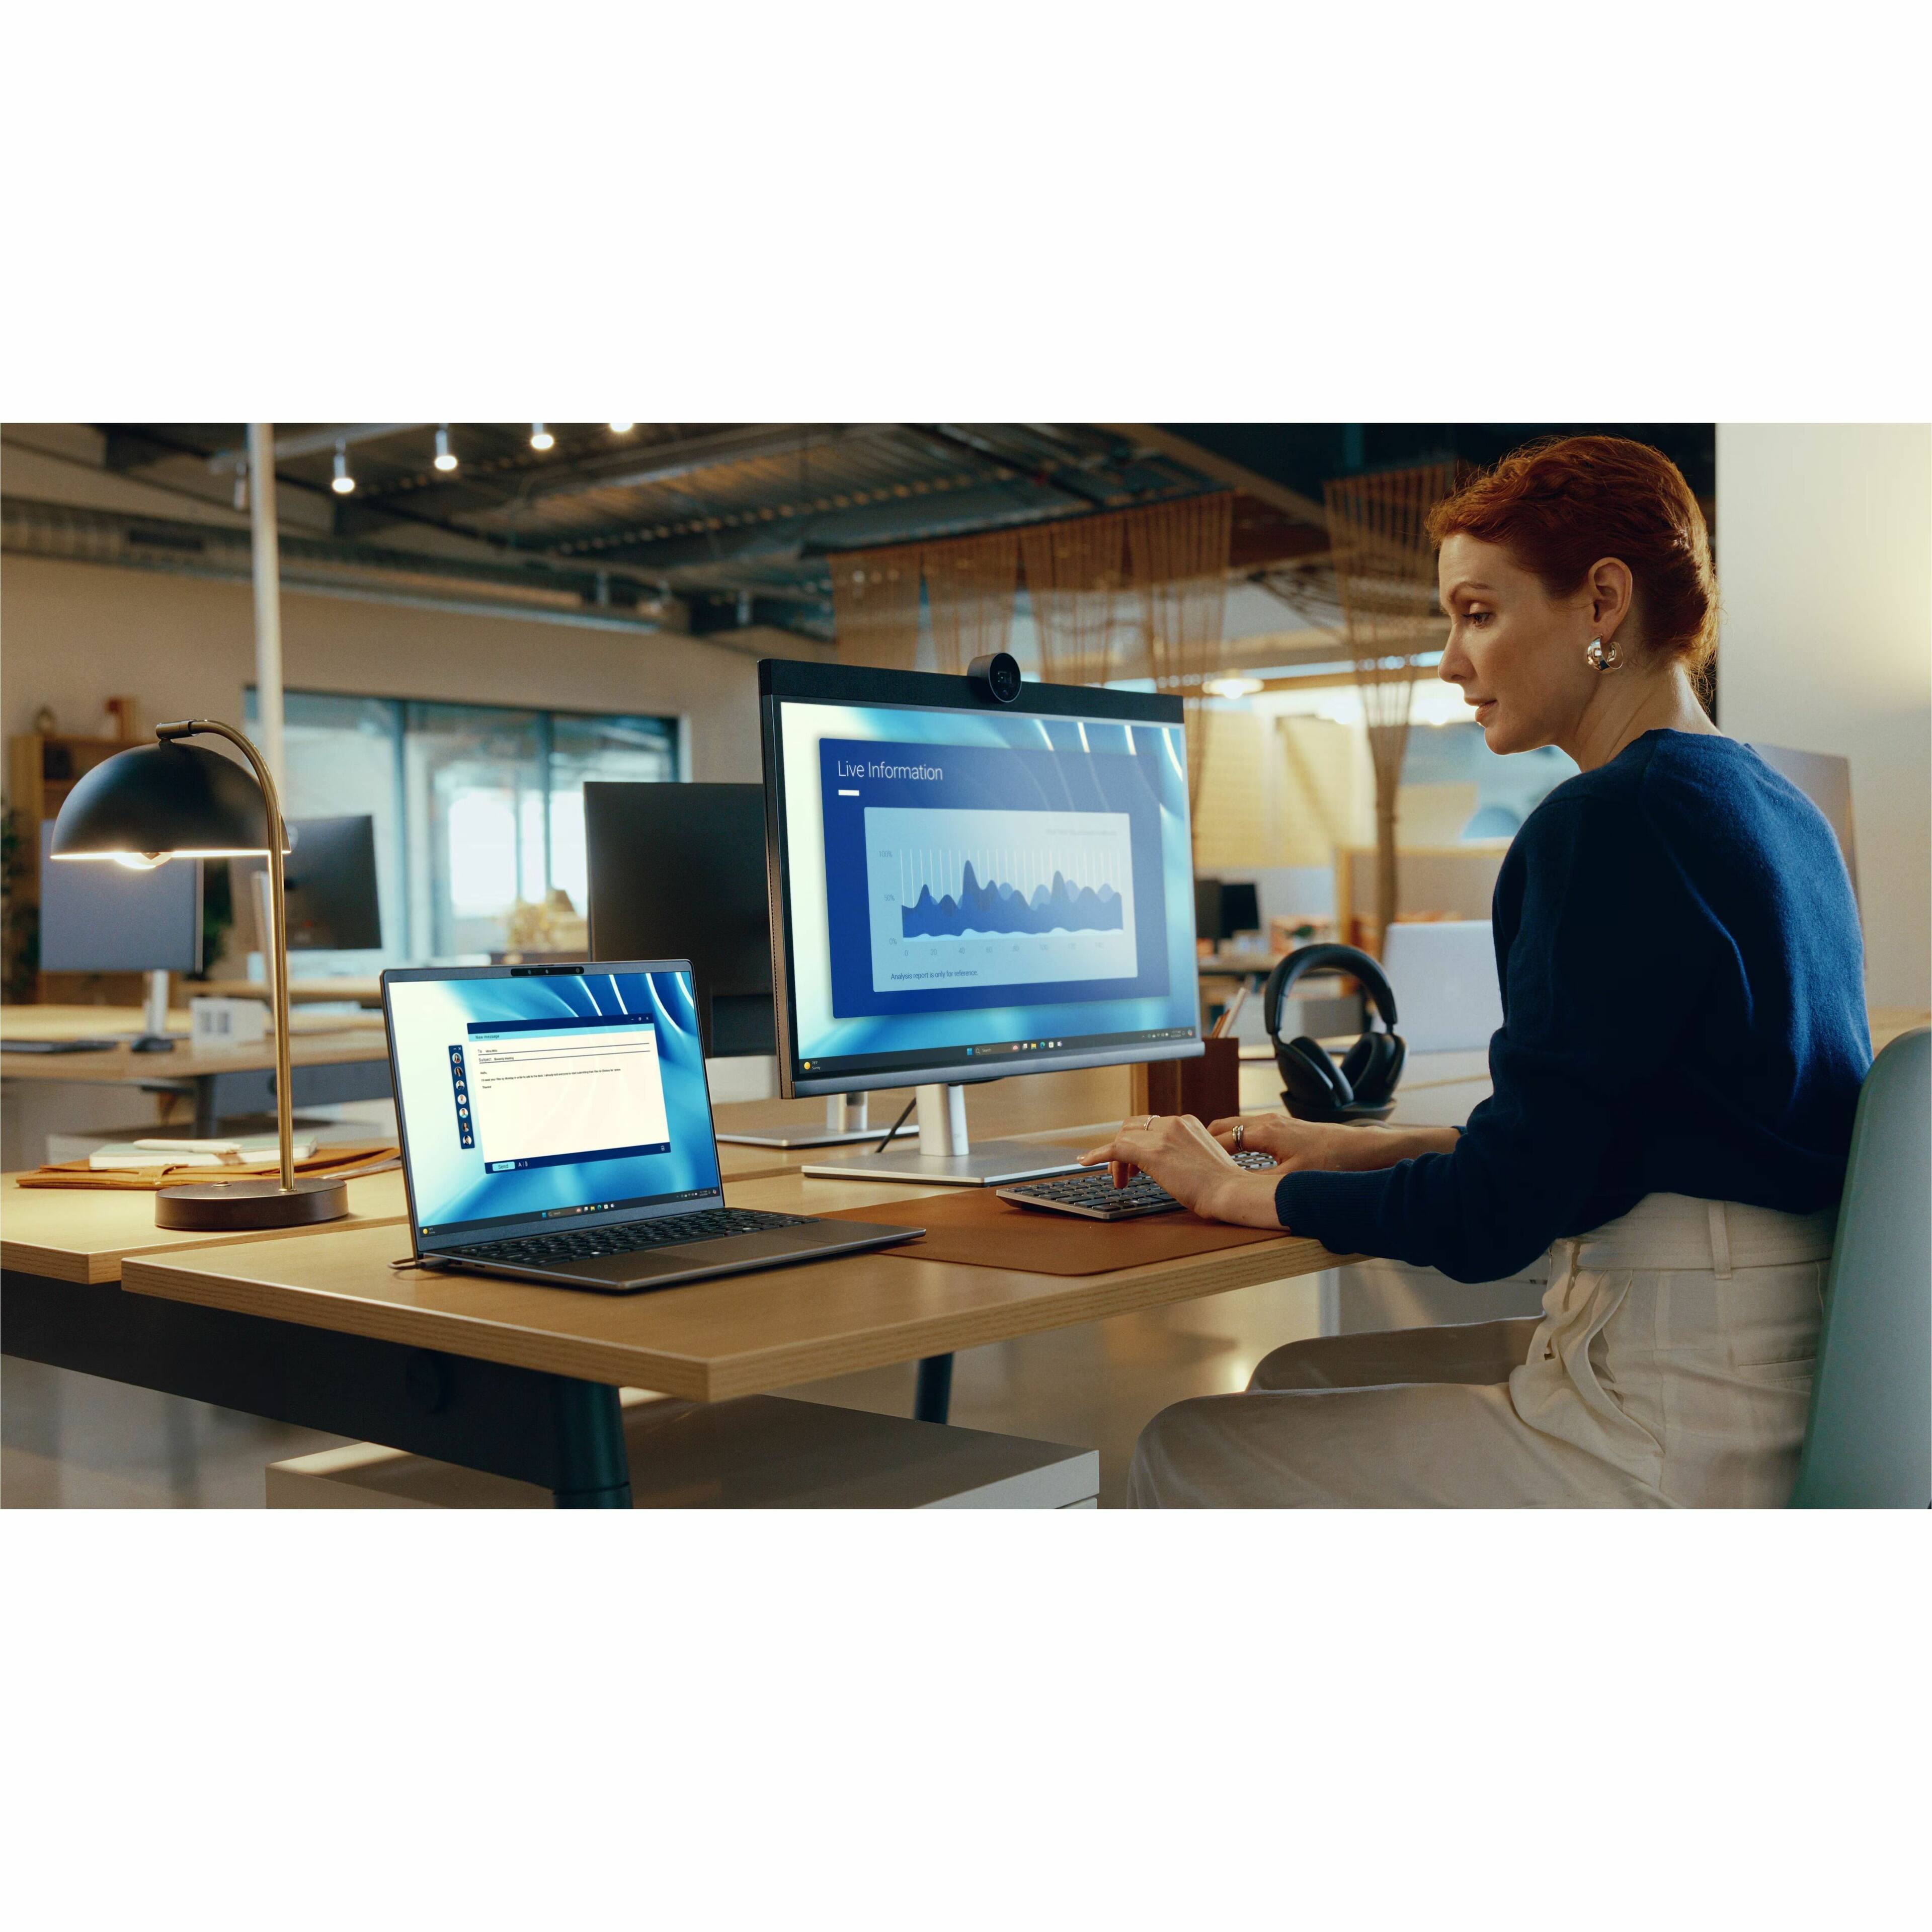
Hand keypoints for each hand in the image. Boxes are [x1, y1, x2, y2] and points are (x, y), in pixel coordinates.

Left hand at [1077, 1114, 1284, 1228]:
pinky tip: (1086, 1161)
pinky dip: (1098, 1154)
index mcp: (1187, 1122)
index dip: (1137, 1142)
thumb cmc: (1221, 1185)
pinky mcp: (1153, 1152)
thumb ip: (1183, 1153)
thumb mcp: (1202, 1159)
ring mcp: (1163, 1135)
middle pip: (1133, 1126)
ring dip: (1116, 1160)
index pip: (1150, 1124)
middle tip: (1124, 1175)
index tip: (1134, 1162)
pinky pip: (1115, 1147)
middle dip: (1123, 1149)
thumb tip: (1168, 1165)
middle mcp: (1174, 1122)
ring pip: (1123, 1137)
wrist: (1229, 1191)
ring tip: (1121, 1182)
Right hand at [1206, 1112, 1460, 1173]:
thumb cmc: (1336, 1162)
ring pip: (1244, 1130)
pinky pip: (1258, 1134)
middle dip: (1207, 1143)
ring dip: (1227, 1143)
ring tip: (1212, 1161)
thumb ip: (1259, 1184)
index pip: (1219, 1134)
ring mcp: (1284, 1125)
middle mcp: (1272, 1123)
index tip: (1184, 1158)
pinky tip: (1248, 1161)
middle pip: (1227, 1128)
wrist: (1372, 1150)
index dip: (1200, 1148)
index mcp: (1265, 1131)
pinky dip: (1245, 1145)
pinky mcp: (1295, 1132)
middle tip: (1190, 1159)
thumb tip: (1232, 1192)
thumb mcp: (1292, 1181)